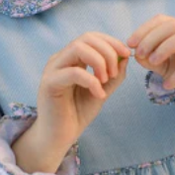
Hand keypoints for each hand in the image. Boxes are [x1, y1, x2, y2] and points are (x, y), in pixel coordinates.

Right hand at [13, 32, 130, 173]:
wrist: (59, 137)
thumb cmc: (78, 113)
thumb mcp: (102, 90)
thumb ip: (114, 75)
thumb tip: (125, 56)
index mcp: (71, 58)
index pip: (91, 37)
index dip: (111, 42)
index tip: (126, 55)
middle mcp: (60, 59)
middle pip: (86, 38)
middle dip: (107, 51)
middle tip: (115, 73)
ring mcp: (52, 70)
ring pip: (78, 48)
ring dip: (99, 62)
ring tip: (106, 81)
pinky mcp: (49, 84)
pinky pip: (73, 72)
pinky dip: (91, 81)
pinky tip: (99, 95)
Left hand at [129, 15, 174, 111]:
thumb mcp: (165, 66)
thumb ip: (150, 59)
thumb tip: (136, 54)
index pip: (163, 20)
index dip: (145, 29)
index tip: (130, 43)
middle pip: (174, 25)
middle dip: (152, 38)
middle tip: (140, 53)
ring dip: (165, 47)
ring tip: (153, 62)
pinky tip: (167, 84)